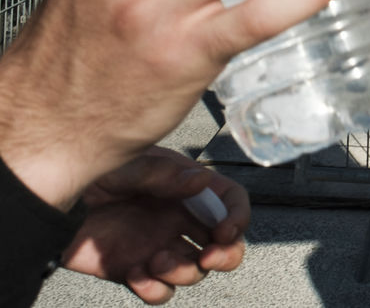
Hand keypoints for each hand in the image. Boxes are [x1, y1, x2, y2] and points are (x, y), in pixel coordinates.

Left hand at [62, 148, 249, 303]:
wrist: (46, 201)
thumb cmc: (87, 172)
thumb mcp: (128, 165)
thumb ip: (164, 175)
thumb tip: (201, 181)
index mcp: (184, 187)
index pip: (228, 201)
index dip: (237, 217)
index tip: (225, 232)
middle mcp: (177, 218)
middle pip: (223, 243)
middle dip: (226, 254)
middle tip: (209, 257)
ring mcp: (157, 246)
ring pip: (193, 270)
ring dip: (183, 271)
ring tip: (157, 261)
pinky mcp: (133, 270)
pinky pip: (159, 290)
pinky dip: (154, 289)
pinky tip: (138, 276)